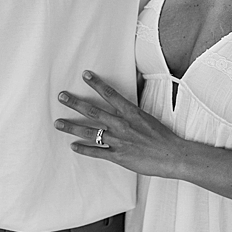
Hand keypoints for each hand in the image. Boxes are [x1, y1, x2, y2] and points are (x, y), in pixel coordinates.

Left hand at [53, 70, 186, 178]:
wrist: (173, 156)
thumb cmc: (163, 137)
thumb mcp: (148, 117)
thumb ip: (133, 110)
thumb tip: (126, 98)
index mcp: (131, 113)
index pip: (110, 94)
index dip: (96, 83)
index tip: (85, 75)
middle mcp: (122, 125)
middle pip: (93, 111)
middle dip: (75, 103)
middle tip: (61, 96)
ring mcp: (119, 141)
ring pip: (90, 132)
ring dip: (72, 127)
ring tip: (58, 123)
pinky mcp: (118, 156)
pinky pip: (97, 152)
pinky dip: (84, 149)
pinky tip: (73, 146)